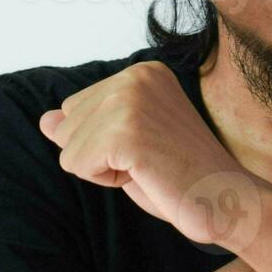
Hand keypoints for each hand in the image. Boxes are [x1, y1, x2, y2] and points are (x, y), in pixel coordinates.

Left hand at [38, 61, 270, 249]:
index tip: (150, 148)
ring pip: (69, 147)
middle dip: (100, 155)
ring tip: (150, 167)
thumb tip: (45, 120)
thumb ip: (87, 126)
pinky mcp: (126, 131)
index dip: (105, 142)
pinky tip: (144, 174)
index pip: (76, 108)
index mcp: (141, 72)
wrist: (226, 199)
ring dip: (103, 170)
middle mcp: (135, 76)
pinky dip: (105, 180)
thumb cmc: (181, 175)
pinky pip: (76, 164)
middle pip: (68, 125)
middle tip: (151, 160)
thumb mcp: (127, 143)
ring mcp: (130, 100)